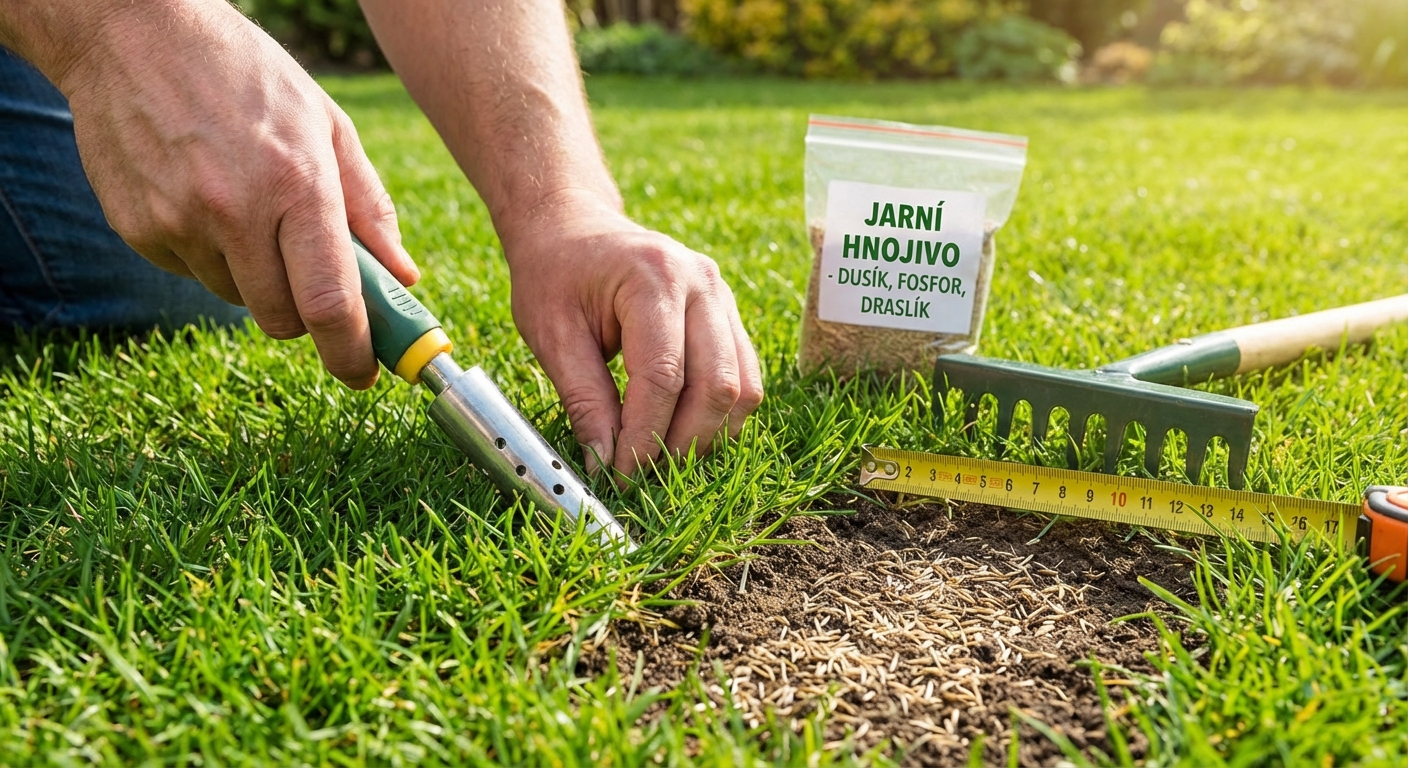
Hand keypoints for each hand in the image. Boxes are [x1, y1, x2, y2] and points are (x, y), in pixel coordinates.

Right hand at [52, 1, 416, 387]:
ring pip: (237, 298)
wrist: (132, 34)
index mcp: (298, 184)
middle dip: (307, 315)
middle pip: (284, 319)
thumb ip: (370, 206)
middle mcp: (236, 211)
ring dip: (255, 276)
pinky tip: (202, 194)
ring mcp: (180, 223)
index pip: (331, 301)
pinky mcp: (138, 229)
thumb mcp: (326, 124)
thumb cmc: (247, 75)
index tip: (365, 373)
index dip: (352, 352)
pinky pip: (191, 273)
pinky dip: (208, 253)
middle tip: (310, 279)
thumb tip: (403, 278)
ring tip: (247, 204)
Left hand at [502, 195, 763, 478]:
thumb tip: (604, 462)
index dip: (645, 435)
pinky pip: (744, 377)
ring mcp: (723, 297)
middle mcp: (702, 283)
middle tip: (645, 475)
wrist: (573, 227)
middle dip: (684, 443)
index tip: (621, 474)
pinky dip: (720, 415)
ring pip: (742, 387)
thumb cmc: (555, 274)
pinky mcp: (729, 315)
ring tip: (664, 459)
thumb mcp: (551, 334)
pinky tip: (684, 433)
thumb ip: (582, 398)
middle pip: (717, 385)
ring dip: (709, 435)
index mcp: (653, 277)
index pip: (663, 376)